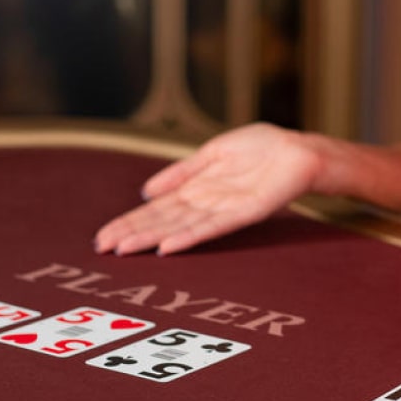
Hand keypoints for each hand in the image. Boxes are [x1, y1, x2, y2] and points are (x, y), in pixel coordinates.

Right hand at [94, 123, 322, 255]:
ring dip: (152, 239)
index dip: (129, 221)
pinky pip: (214, 228)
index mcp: (196, 190)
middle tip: (102, 248)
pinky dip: (190, 237)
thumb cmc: (261, 150)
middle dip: (131, 233)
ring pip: (181, 227)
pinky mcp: (246, 212)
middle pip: (162, 221)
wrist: (298, 151)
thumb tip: (147, 191)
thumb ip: (180, 173)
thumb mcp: (212, 154)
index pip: (155, 209)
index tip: (103, 236)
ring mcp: (224, 210)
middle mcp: (206, 204)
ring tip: (125, 250)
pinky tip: (169, 247)